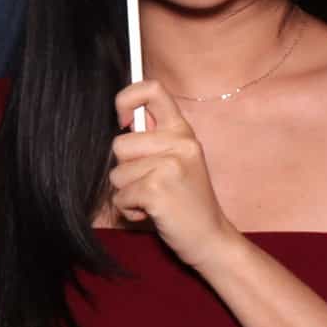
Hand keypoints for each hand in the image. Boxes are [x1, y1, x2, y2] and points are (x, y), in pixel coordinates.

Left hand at [109, 81, 237, 269]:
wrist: (210, 237)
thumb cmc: (186, 200)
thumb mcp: (178, 160)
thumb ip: (154, 139)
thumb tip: (122, 119)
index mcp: (183, 131)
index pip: (152, 89)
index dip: (126, 98)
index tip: (123, 120)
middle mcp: (180, 143)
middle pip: (120, 144)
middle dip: (125, 170)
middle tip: (150, 184)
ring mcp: (170, 166)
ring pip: (117, 174)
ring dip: (128, 193)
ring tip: (154, 199)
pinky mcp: (158, 190)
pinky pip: (121, 196)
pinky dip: (129, 209)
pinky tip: (152, 212)